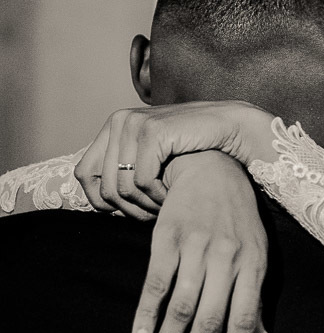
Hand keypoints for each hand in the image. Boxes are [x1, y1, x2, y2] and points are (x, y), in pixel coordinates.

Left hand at [75, 101, 267, 216]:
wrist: (229, 127)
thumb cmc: (193, 147)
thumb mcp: (152, 156)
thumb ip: (125, 169)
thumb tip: (100, 202)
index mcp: (115, 125)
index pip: (84, 173)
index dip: (101, 200)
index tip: (126, 210)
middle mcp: (119, 120)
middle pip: (104, 186)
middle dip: (129, 208)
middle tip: (152, 212)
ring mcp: (135, 124)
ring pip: (122, 187)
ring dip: (145, 204)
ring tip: (163, 202)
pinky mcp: (153, 131)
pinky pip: (141, 181)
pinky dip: (157, 194)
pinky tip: (172, 191)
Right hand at [131, 152, 273, 332]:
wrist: (209, 169)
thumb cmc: (238, 223)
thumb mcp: (257, 260)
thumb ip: (258, 309)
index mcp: (254, 267)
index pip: (244, 322)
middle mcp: (228, 257)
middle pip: (209, 321)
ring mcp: (196, 246)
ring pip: (180, 307)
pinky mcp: (167, 236)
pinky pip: (155, 283)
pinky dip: (145, 317)